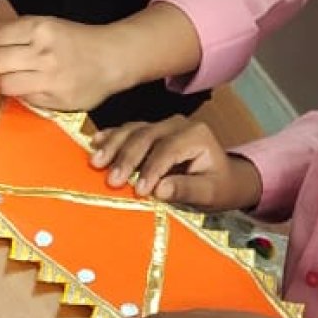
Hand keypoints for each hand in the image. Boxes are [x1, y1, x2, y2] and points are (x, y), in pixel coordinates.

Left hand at [0, 15, 119, 111]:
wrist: (112, 58)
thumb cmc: (74, 40)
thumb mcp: (46, 26)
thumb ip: (14, 34)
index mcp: (38, 28)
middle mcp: (42, 53)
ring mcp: (49, 79)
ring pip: (2, 84)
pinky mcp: (54, 101)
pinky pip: (22, 99)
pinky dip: (15, 93)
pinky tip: (19, 86)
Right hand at [90, 116, 262, 209]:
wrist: (222, 177)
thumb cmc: (217, 186)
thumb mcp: (209, 193)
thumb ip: (186, 189)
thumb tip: (159, 190)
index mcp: (196, 135)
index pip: (168, 150)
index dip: (152, 170)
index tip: (139, 191)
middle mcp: (177, 124)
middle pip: (146, 137)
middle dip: (127, 158)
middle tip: (112, 180)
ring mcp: (161, 125)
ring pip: (132, 131)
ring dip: (113, 146)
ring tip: (96, 163)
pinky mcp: (149, 130)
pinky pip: (127, 130)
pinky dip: (110, 137)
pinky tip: (95, 143)